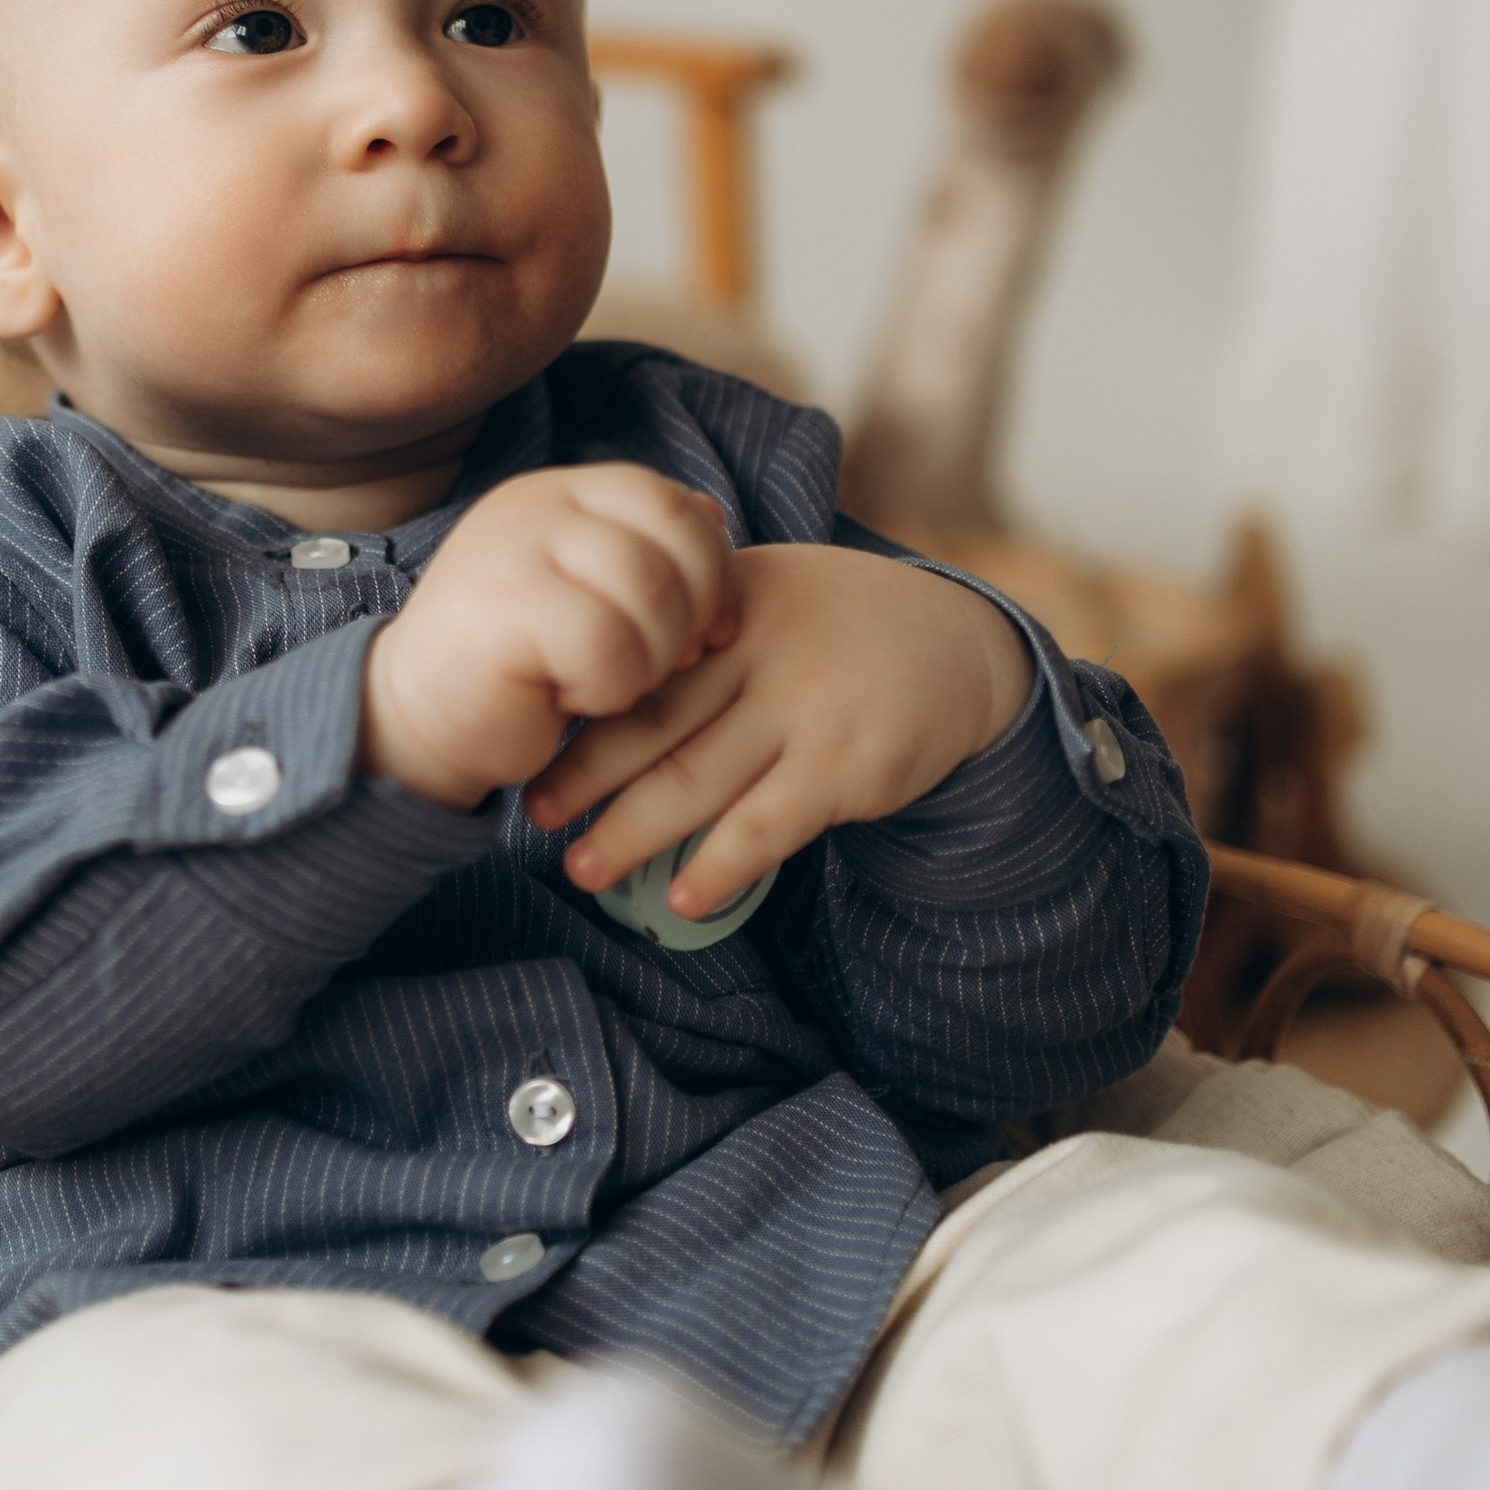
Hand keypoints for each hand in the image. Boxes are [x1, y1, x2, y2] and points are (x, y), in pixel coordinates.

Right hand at [361, 465, 737, 809]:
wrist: (415, 722)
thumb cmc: (518, 669)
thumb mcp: (591, 596)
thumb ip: (647, 553)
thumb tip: (714, 516)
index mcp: (561, 493)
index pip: (671, 502)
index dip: (712, 569)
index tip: (713, 632)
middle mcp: (536, 505)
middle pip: (671, 544)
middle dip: (690, 620)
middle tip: (666, 667)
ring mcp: (515, 548)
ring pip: (648, 591)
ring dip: (652, 659)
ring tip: (611, 683)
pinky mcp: (504, 607)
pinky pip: (608, 644)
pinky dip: (609, 687)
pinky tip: (572, 697)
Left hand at [522, 545, 1033, 920]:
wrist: (960, 645)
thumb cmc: (838, 624)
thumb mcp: (765, 592)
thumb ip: (692, 624)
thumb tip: (589, 669)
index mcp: (725, 604)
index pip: (637, 660)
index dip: (578, 708)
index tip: (529, 746)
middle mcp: (757, 651)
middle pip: (651, 721)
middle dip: (585, 776)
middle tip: (535, 815)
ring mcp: (803, 710)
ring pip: (696, 780)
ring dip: (632, 833)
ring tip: (583, 870)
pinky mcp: (844, 767)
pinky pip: (765, 827)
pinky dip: (718, 865)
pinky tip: (682, 896)